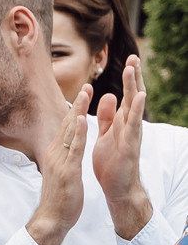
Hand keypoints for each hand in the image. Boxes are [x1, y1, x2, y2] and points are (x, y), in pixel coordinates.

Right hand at [28, 86, 90, 244]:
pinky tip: (82, 119)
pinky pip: (74, 148)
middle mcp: (55, 154)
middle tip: (86, 86)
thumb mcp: (62, 174)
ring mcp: (60, 161)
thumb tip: (65, 151)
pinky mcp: (67, 170)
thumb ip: (63, 159)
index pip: (66, 128)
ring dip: (78, 111)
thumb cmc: (59, 199)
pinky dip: (78, 133)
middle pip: (67, 124)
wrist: (51, 219)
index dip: (74, 110)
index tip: (82, 94)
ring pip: (71, 131)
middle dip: (77, 104)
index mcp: (56, 154)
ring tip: (85, 94)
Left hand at [95, 56, 150, 238]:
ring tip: (134, 70)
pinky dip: (136, 112)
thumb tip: (108, 95)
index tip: (129, 59)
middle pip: (133, 96)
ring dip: (134, 88)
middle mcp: (129, 125)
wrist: (116, 187)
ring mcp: (132, 135)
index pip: (126, 95)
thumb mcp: (106, 134)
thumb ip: (108, 116)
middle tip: (135, 56)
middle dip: (133, 77)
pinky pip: (133, 127)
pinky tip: (139, 98)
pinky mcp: (130, 146)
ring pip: (134, 107)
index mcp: (121, 122)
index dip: (128, 78)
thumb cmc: (111, 161)